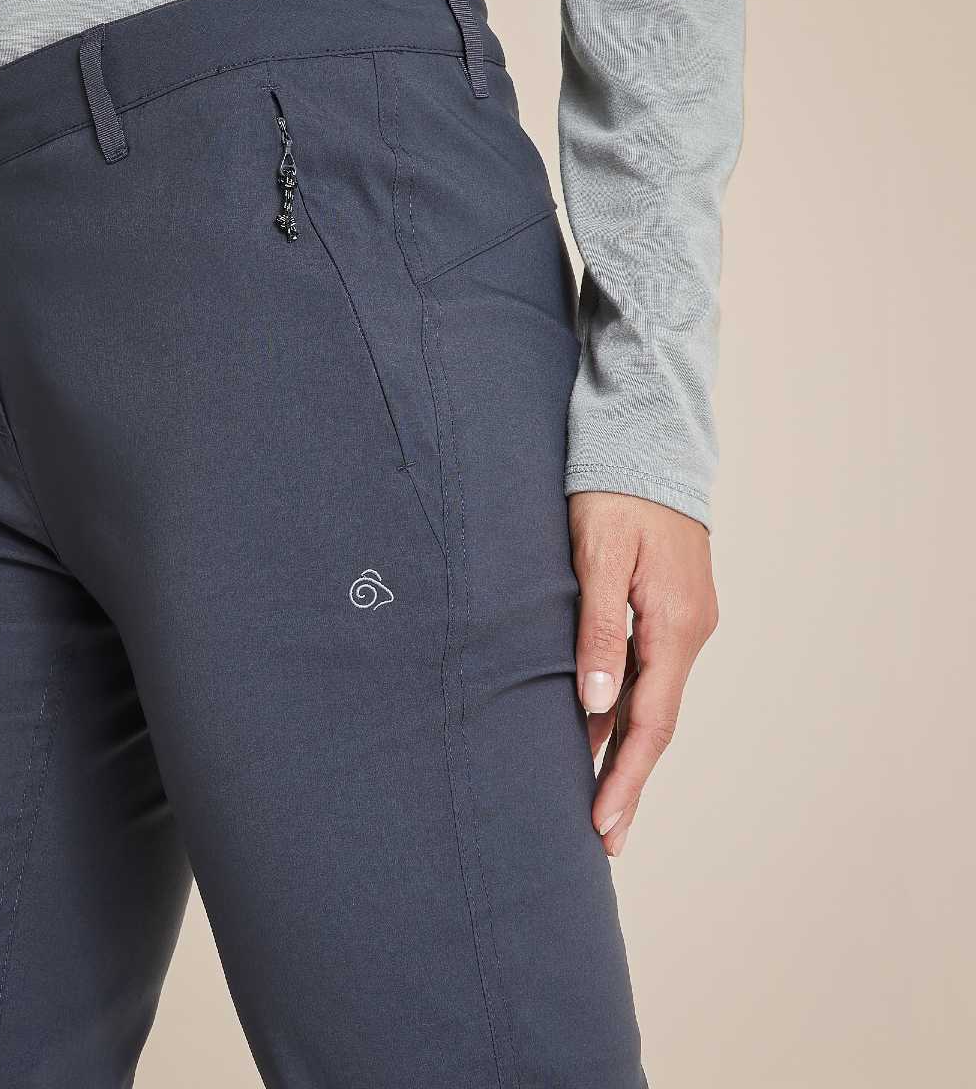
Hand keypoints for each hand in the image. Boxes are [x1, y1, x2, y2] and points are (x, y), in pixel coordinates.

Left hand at [568, 493, 717, 856]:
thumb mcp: (599, 557)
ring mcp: (682, 622)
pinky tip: (595, 731)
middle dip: (626, 780)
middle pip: (655, 723)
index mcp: (674, 626)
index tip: (602, 826)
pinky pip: (647, 675)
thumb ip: (597, 630)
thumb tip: (594, 705)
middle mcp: (687, 632)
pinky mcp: (667, 610)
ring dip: (624, 749)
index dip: (624, 775)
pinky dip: (623, 711)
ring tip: (593, 799)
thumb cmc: (613, 493)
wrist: (645, 442)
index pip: (649, 721)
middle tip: (602, 838)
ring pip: (651, 702)